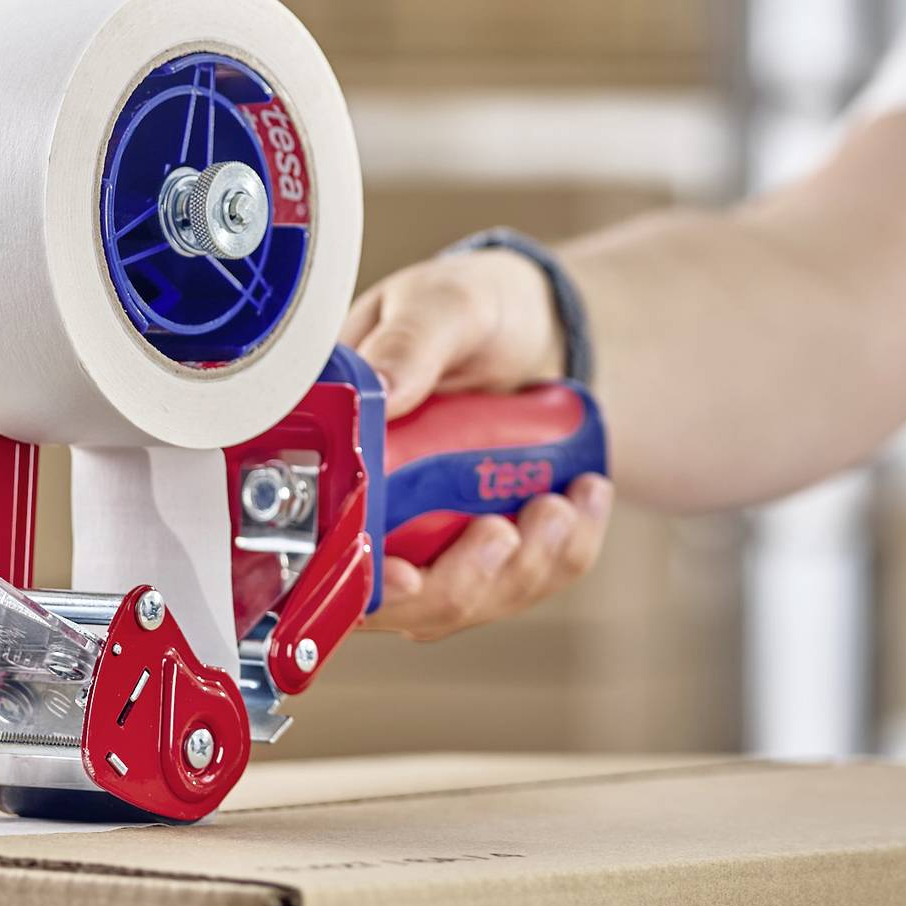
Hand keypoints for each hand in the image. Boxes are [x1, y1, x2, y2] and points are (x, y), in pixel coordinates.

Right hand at [341, 248, 606, 639]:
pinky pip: (531, 579)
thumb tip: (380, 393)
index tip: (402, 574)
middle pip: (399, 600)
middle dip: (461, 580)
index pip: (318, 549)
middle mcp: (376, 512)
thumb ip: (411, 343)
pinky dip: (567, 550)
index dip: (353, 579)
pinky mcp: (494, 551)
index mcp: (335, 455)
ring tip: (562, 501)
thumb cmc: (473, 310)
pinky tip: (587, 496)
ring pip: (470, 600)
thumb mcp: (445, 304)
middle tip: (504, 529)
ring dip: (524, 564)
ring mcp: (435, 540)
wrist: (537, 328)